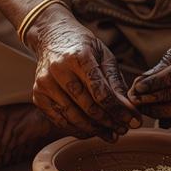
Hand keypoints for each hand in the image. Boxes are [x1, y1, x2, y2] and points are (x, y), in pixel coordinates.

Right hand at [26, 8, 140, 140]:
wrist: (51, 36)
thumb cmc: (82, 46)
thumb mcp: (104, 56)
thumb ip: (115, 82)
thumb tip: (129, 109)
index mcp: (79, 57)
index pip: (101, 93)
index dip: (118, 111)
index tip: (133, 121)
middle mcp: (59, 70)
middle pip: (88, 107)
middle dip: (109, 122)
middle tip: (124, 130)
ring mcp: (45, 83)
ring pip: (73, 117)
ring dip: (95, 130)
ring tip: (111, 134)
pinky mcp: (38, 95)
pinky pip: (59, 119)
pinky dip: (77, 128)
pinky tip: (92, 130)